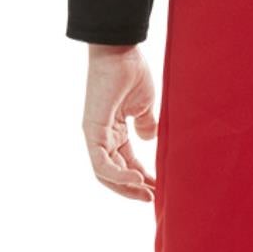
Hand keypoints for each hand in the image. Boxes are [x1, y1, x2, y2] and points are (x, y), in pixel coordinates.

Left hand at [82, 44, 158, 202]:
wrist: (121, 51)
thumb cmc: (132, 72)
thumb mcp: (144, 105)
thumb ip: (146, 124)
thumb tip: (149, 138)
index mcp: (114, 131)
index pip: (125, 163)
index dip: (142, 178)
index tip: (159, 188)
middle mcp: (102, 137)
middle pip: (113, 174)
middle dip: (133, 189)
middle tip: (152, 199)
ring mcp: (95, 135)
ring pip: (105, 174)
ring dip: (126, 187)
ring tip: (147, 194)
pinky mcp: (93, 131)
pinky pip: (102, 162)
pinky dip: (119, 174)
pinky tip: (138, 179)